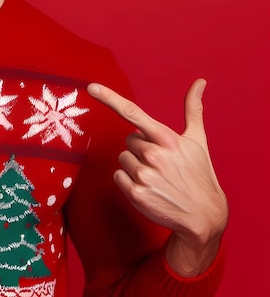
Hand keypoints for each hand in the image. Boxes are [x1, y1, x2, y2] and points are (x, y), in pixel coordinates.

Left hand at [88, 79, 227, 275]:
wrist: (204, 215)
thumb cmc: (198, 173)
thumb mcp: (197, 140)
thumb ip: (193, 109)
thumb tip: (200, 81)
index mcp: (167, 138)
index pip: (132, 112)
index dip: (110, 98)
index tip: (91, 87)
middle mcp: (154, 155)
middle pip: (129, 139)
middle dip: (141, 148)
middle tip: (161, 162)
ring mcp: (144, 175)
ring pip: (122, 157)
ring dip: (135, 165)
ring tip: (157, 175)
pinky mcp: (136, 193)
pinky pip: (118, 176)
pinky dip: (128, 181)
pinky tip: (148, 187)